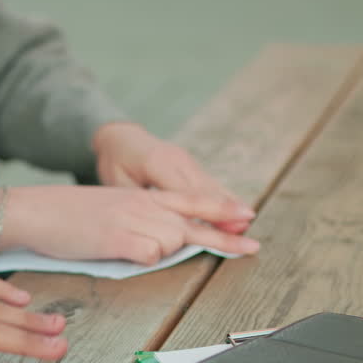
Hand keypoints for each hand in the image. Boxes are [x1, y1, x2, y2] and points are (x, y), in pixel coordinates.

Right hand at [0, 184, 259, 264]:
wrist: (35, 211)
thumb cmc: (67, 217)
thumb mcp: (111, 209)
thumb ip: (140, 219)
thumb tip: (163, 241)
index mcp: (141, 195)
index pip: (191, 200)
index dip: (222, 211)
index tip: (249, 220)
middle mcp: (142, 202)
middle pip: (192, 223)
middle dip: (222, 238)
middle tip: (254, 248)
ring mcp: (131, 218)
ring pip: (172, 242)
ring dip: (160, 252)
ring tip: (127, 249)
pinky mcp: (118, 237)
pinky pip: (150, 254)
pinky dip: (143, 258)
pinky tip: (121, 252)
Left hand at [93, 121, 255, 230]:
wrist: (119, 137)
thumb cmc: (114, 163)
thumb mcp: (117, 183)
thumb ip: (137, 202)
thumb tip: (154, 225)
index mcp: (158, 163)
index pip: (186, 193)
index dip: (207, 210)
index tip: (224, 224)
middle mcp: (177, 160)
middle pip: (205, 188)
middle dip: (226, 208)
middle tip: (245, 225)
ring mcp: (186, 160)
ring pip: (211, 185)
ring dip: (230, 203)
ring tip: (247, 220)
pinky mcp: (190, 164)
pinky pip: (209, 183)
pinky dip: (223, 197)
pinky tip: (237, 209)